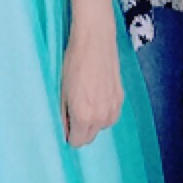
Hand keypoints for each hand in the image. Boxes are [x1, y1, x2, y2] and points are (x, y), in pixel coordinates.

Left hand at [60, 24, 122, 146]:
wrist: (95, 40)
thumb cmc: (74, 62)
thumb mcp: (62, 91)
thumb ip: (64, 116)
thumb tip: (65, 130)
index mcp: (84, 116)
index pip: (77, 142)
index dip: (69, 136)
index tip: (66, 126)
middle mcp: (102, 116)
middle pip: (90, 137)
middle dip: (81, 131)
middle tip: (73, 114)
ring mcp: (114, 108)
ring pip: (102, 127)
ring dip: (93, 122)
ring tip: (86, 102)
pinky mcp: (121, 97)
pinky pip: (110, 115)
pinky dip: (103, 111)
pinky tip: (96, 96)